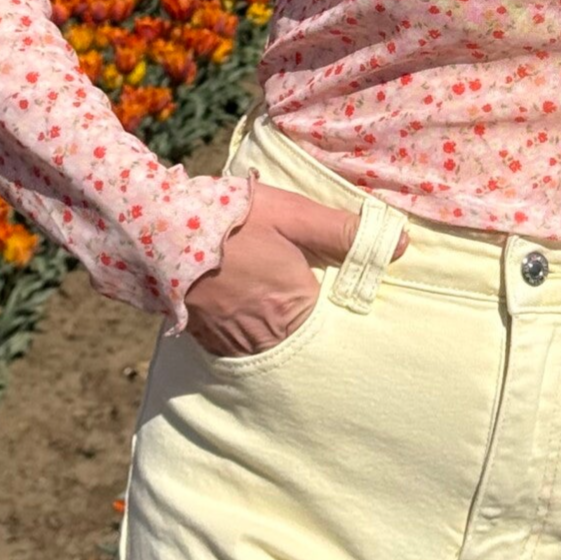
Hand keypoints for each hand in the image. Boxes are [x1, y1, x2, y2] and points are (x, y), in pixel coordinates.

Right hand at [182, 181, 408, 357]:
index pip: (333, 320)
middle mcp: (264, 338)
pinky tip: (239, 298)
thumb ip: (345, 232)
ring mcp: (231, 343)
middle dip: (301, 314)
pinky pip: (235, 342)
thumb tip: (401, 244)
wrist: (158, 230)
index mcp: (294, 310)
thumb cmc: (233, 219)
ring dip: (270, 321)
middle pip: (299, 335)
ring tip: (264, 291)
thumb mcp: (295, 216)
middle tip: (290, 287)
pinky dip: (242, 325)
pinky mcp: (203, 340)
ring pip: (266, 340)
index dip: (333, 300)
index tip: (329, 287)